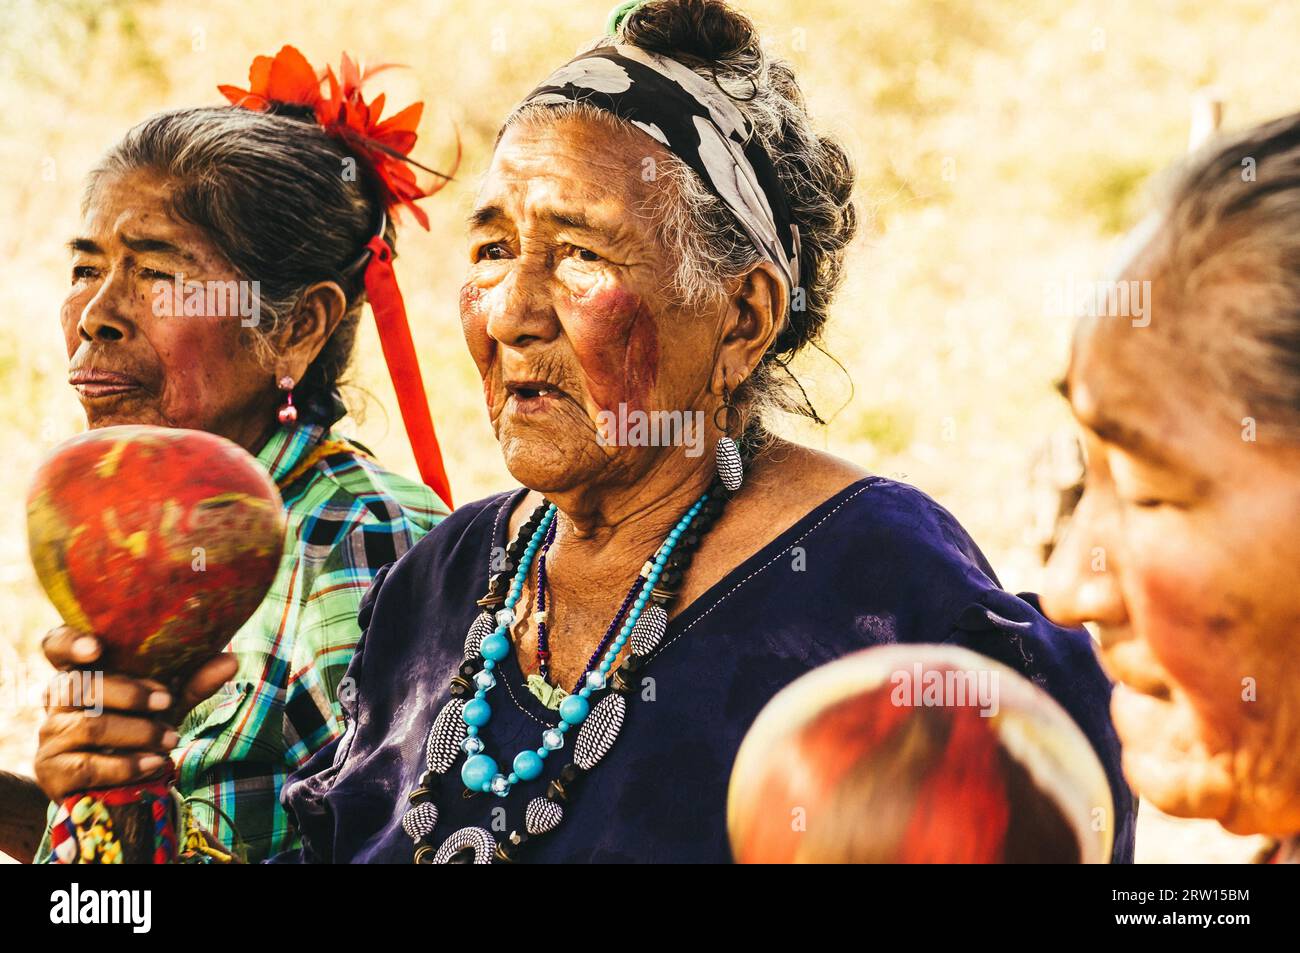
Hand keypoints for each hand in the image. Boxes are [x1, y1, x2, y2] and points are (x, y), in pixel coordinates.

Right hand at [33, 625, 237, 802]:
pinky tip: (155, 765)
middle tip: (165, 702)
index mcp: (81, 672)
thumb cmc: (140, 731)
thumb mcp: (167, 705)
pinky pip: (88, 766)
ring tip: (171, 740)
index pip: (56, 645)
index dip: (71, 643)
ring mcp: (51, 735)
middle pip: (79, 686)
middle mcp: (58, 699)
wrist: (121, 786)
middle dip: (128, 693)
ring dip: (137, 732)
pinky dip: (127, 765)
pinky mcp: (52, 771)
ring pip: (89, 727)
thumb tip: (231, 661)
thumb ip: (193, 683)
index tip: (97, 647)